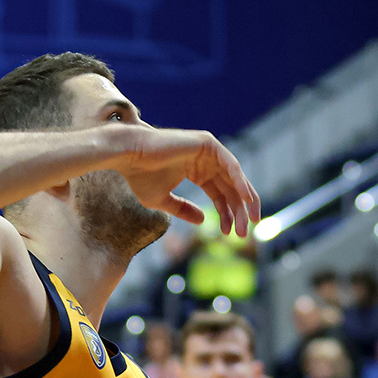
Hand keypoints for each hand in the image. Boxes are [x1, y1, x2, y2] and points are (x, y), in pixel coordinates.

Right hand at [112, 126, 261, 236]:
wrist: (128, 155)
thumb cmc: (140, 176)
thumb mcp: (162, 200)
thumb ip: (182, 210)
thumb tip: (203, 221)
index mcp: (196, 171)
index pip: (220, 194)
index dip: (227, 214)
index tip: (229, 233)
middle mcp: (205, 160)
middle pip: (230, 188)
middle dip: (238, 211)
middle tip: (243, 233)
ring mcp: (208, 150)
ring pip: (234, 178)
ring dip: (244, 200)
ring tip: (248, 221)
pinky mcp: (208, 143)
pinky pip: (231, 165)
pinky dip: (240, 182)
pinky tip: (245, 199)